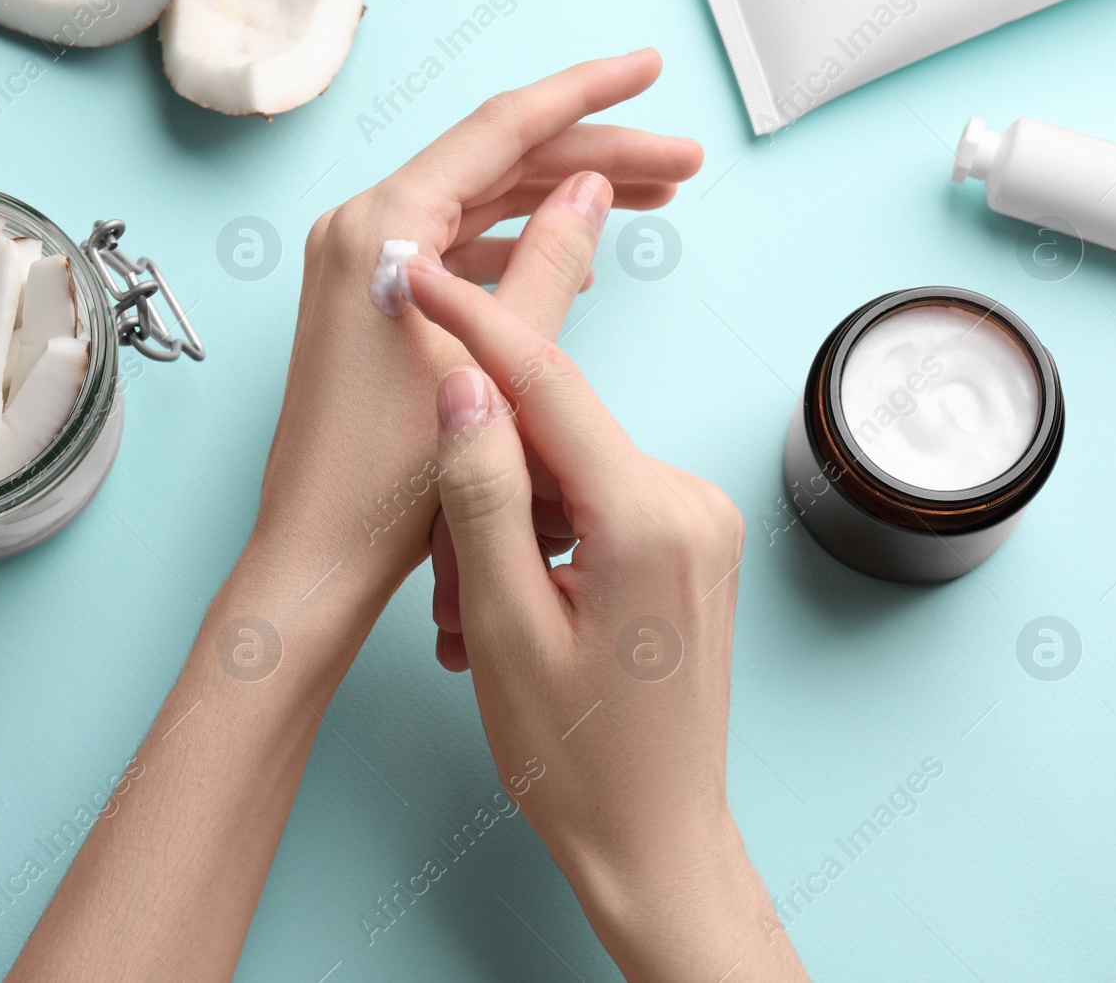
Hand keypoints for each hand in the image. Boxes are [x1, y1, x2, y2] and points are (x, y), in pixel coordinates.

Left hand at [254, 50, 701, 629]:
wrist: (320, 553)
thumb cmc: (390, 480)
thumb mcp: (493, 368)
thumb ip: (550, 268)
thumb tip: (594, 187)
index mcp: (382, 229)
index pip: (500, 129)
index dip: (586, 94)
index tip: (649, 69)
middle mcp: (362, 231)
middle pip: (497, 163)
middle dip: (594, 155)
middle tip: (681, 161)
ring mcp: (362, 266)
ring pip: (481, 204)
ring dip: (563, 200)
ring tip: (652, 198)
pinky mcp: (371, 303)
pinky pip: (456, 250)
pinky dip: (518, 249)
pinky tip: (576, 260)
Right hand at [403, 260, 810, 981]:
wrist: (655, 840)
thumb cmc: (580, 758)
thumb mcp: (504, 626)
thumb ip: (483, 494)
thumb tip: (465, 385)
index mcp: (650, 516)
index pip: (547, 382)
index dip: (471, 320)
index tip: (416, 274)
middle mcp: (692, 502)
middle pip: (558, 431)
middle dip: (481, 477)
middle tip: (438, 576)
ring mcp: (699, 522)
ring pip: (571, 471)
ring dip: (507, 521)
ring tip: (472, 620)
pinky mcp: (690, 542)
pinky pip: (598, 502)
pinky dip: (542, 537)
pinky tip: (514, 607)